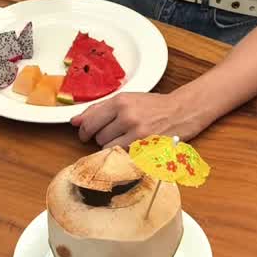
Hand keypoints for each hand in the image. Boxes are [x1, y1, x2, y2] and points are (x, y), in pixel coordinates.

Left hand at [71, 92, 204, 148]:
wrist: (181, 111)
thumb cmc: (153, 106)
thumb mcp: (126, 100)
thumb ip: (99, 109)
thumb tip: (75, 121)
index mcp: (120, 101)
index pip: (90, 121)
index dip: (85, 131)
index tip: (85, 134)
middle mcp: (127, 116)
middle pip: (98, 137)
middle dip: (101, 138)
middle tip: (112, 134)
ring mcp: (137, 133)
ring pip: (108, 149)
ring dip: (112, 147)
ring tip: (125, 139)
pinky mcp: (146, 148)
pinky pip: (122, 157)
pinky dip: (124, 154)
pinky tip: (132, 146)